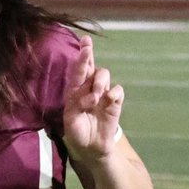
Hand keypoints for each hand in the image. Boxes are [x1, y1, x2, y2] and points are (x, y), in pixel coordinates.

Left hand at [63, 36, 123, 161]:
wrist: (90, 147)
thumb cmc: (77, 132)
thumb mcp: (71, 120)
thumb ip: (78, 105)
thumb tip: (93, 96)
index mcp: (75, 90)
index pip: (78, 69)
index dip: (82, 55)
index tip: (84, 41)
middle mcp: (89, 88)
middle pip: (92, 66)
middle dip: (89, 56)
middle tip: (86, 53)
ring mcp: (103, 94)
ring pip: (104, 74)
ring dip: (99, 82)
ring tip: (94, 99)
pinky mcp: (115, 103)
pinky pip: (117, 90)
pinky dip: (113, 93)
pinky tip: (107, 100)